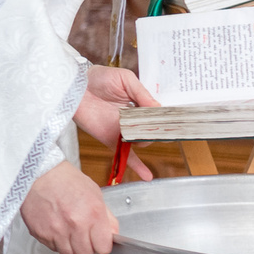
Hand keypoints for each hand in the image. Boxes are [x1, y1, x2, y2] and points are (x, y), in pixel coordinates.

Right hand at [22, 159, 118, 253]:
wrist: (38, 174)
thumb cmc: (65, 180)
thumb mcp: (94, 193)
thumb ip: (106, 217)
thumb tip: (112, 234)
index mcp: (93, 214)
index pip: (104, 248)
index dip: (101, 244)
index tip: (98, 240)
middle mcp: (75, 225)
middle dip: (86, 247)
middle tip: (82, 235)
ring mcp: (57, 231)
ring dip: (70, 246)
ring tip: (67, 232)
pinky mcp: (41, 233)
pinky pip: (52, 247)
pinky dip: (55, 241)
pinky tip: (55, 227)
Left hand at [76, 64, 159, 180]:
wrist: (74, 85)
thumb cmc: (99, 78)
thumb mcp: (125, 79)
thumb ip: (142, 93)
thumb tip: (159, 108)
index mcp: (140, 104)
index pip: (159, 115)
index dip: (168, 118)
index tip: (179, 121)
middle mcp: (134, 119)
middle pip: (154, 130)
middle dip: (159, 130)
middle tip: (161, 126)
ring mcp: (123, 131)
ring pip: (143, 141)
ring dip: (147, 139)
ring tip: (144, 130)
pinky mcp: (111, 139)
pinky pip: (125, 155)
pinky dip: (136, 166)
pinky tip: (147, 176)